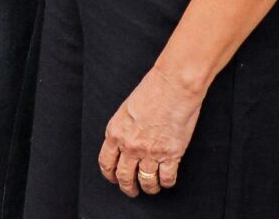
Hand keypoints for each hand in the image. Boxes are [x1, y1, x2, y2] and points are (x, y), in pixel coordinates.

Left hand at [98, 69, 201, 197]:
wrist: (173, 87)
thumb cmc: (151, 91)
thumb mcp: (125, 110)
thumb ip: (123, 129)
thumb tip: (124, 143)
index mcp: (115, 132)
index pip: (106, 162)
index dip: (109, 174)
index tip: (113, 178)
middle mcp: (130, 146)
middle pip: (124, 176)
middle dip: (127, 187)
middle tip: (131, 190)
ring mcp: (150, 152)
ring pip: (146, 181)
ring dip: (148, 188)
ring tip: (151, 188)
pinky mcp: (171, 154)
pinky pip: (167, 178)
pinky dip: (166, 183)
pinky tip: (166, 181)